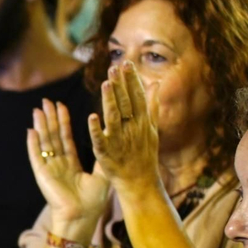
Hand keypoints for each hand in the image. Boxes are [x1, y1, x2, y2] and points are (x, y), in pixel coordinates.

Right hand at [26, 98, 108, 238]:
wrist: (82, 217)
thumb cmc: (93, 202)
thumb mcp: (102, 174)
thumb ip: (103, 156)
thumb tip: (110, 138)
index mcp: (71, 165)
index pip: (65, 139)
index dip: (63, 123)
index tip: (61, 106)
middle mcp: (58, 165)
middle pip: (52, 137)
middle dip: (50, 119)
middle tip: (47, 101)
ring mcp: (49, 170)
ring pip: (44, 143)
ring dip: (41, 126)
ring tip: (38, 109)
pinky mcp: (42, 175)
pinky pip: (36, 156)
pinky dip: (32, 144)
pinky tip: (31, 130)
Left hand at [88, 62, 160, 188]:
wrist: (140, 184)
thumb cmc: (145, 156)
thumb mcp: (152, 129)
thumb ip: (152, 106)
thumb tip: (156, 84)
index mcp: (143, 122)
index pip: (137, 97)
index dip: (132, 80)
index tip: (126, 63)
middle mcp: (133, 129)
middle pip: (126, 104)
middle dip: (121, 85)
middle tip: (114, 66)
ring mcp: (120, 141)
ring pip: (114, 118)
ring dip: (110, 101)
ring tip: (106, 83)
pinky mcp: (107, 154)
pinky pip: (101, 140)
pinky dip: (97, 130)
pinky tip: (92, 117)